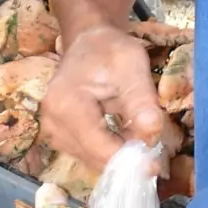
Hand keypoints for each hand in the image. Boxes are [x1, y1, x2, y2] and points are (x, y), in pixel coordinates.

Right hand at [39, 25, 163, 172]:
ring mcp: (51, 131)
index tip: (155, 164)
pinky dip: (107, 150)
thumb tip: (152, 134)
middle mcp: (52, 122)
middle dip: (125, 158)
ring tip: (137, 134)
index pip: (99, 147)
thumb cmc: (111, 51)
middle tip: (152, 148)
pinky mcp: (57, 136)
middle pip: (94, 158)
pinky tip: (122, 135)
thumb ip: (141, 101)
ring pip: (91, 160)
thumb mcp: (132, 67)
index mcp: (67, 104)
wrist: (89, 42)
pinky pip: (87, 154)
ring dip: (117, 155)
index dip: (129, 159)